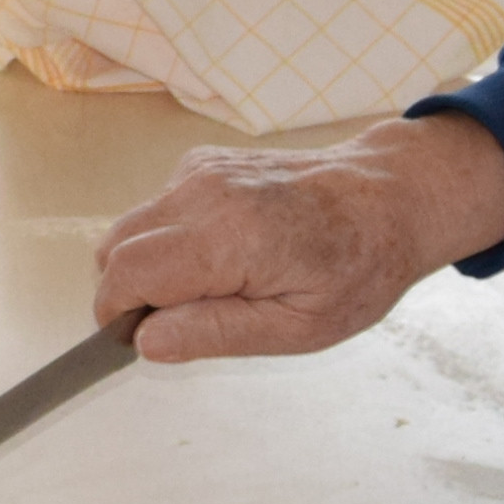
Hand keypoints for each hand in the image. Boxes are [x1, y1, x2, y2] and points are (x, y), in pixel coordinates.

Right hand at [90, 113, 503, 359]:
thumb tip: (146, 341)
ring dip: (150, 267)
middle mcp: (204, 192)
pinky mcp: (202, 161)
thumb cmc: (357, 268)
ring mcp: (201, 170)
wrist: (389, 196)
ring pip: (130, 228)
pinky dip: (169, 240)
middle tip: (186, 321)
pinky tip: (223, 253)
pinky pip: (157, 209)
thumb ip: (216, 333)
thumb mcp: (298, 328)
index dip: (118, 317)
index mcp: (229, 237)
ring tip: (213, 288)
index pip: (126, 276)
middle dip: (129, 294)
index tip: (144, 342)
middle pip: (114, 249)